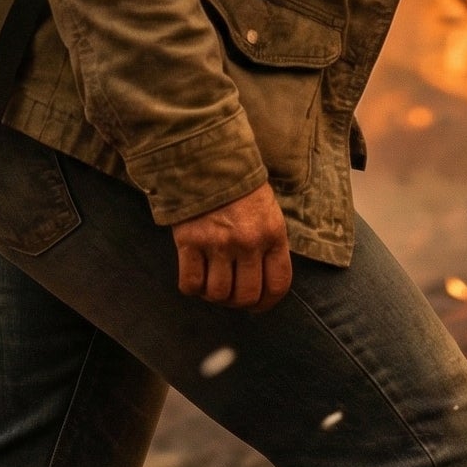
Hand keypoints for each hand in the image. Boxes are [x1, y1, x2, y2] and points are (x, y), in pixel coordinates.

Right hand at [171, 183, 291, 310]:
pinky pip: (191, 283)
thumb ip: (269, 246)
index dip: (267, 303)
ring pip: (218, 294)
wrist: (206, 160)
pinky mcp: (189, 241)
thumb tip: (262, 286)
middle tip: (230, 294)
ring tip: (211, 281)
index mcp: (273, 234)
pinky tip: (195, 275)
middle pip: (246, 295)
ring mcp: (217, 242)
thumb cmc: (240, 189)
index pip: (277, 285)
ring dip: (213, 295)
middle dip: (238, 303)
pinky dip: (192, 287)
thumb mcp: (268, 213)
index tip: (256, 306)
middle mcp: (248, 241)